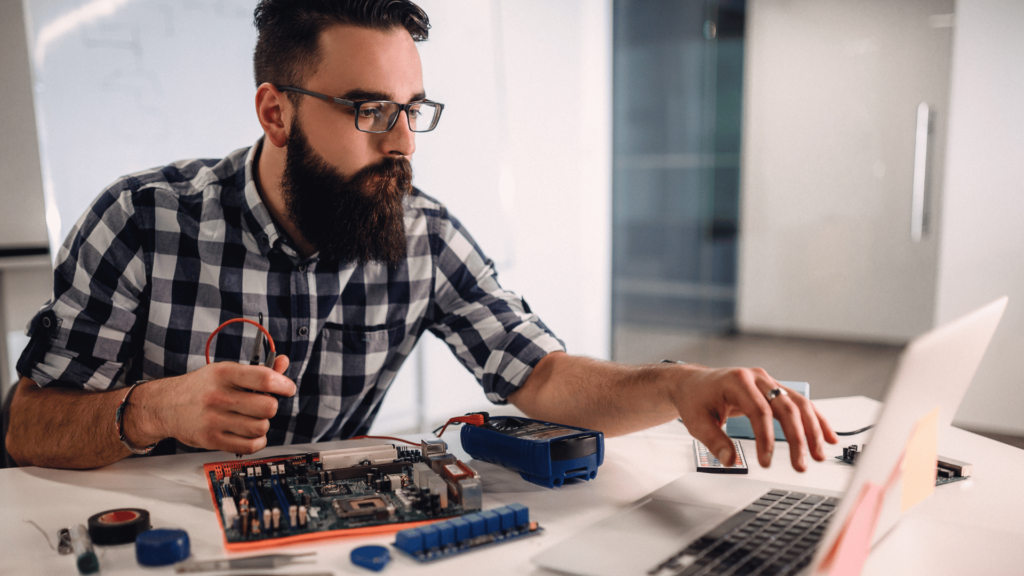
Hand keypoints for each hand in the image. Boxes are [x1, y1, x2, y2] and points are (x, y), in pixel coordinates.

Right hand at [130, 356, 295, 453]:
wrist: (165, 406)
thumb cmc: (201, 387)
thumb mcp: (226, 371)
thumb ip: (257, 369)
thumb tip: (283, 362)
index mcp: (224, 374)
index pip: (264, 379)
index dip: (283, 385)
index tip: (287, 389)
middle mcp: (218, 396)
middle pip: (267, 407)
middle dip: (271, 407)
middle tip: (262, 405)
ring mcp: (214, 420)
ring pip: (260, 428)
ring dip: (262, 424)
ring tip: (251, 419)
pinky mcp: (211, 440)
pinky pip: (249, 446)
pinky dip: (257, 441)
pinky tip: (251, 434)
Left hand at [670, 366, 837, 471]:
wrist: (694, 383)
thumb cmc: (696, 399)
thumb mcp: (696, 422)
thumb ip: (714, 442)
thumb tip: (730, 462)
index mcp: (737, 381)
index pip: (759, 411)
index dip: (766, 438)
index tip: (765, 460)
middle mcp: (757, 377)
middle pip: (786, 406)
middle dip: (797, 437)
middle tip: (801, 464)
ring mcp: (768, 381)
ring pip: (799, 403)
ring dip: (813, 429)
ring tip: (819, 455)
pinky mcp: (774, 389)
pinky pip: (800, 403)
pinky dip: (815, 420)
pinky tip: (827, 437)